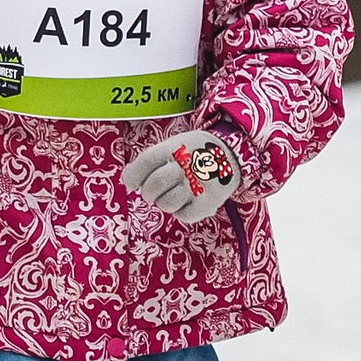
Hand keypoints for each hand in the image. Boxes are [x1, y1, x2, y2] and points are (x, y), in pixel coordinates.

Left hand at [121, 129, 241, 224]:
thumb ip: (151, 160)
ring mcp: (197, 185)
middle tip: (154, 192)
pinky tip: (188, 200)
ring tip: (174, 194)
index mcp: (173, 148)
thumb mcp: (174, 145)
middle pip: (153, 187)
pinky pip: (183, 215)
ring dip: (165, 202)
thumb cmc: (195, 151)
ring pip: (166, 204)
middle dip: (149, 193)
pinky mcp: (208, 202)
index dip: (133, 176)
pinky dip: (181, 211)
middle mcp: (185, 166)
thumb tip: (128, 179)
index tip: (132, 184)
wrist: (232, 153)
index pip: (145, 163)